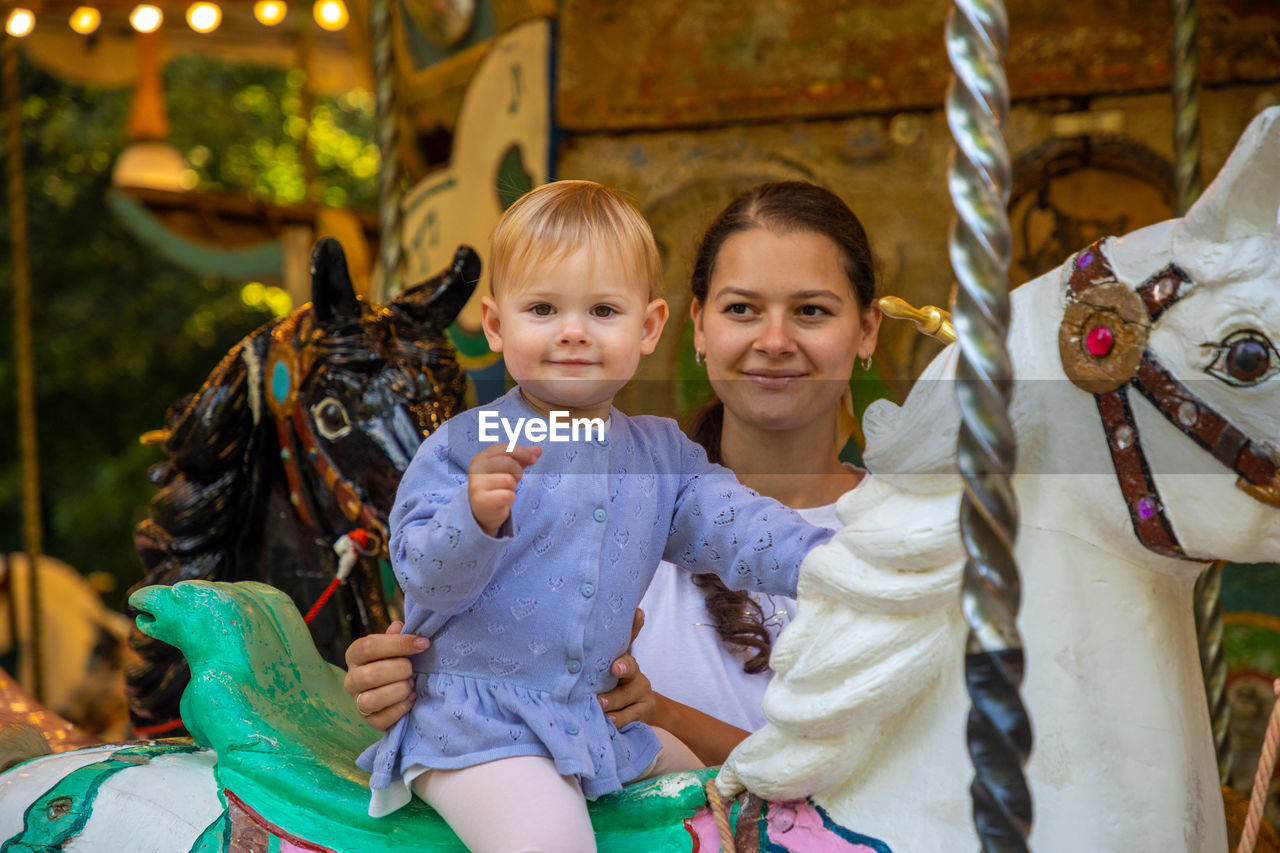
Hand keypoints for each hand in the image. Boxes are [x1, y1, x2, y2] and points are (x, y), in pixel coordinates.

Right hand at [343, 621, 428, 730]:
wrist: (390, 691)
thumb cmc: (392, 662)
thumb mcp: (393, 647)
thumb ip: (395, 637)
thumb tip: (399, 626)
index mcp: (355, 655)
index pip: (369, 646)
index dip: (399, 643)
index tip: (423, 643)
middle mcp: (351, 679)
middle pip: (371, 675)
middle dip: (400, 670)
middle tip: (412, 669)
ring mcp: (358, 701)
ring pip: (372, 700)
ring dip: (398, 691)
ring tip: (411, 685)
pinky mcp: (369, 720)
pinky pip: (381, 719)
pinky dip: (401, 708)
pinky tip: (411, 699)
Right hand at [468, 444, 541, 535]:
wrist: (483, 510)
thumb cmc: (497, 485)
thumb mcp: (509, 469)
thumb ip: (522, 458)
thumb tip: (538, 450)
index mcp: (481, 457)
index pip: (505, 448)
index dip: (522, 452)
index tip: (534, 459)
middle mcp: (476, 468)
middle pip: (508, 463)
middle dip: (517, 472)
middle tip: (513, 480)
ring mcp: (477, 484)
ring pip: (508, 480)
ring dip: (512, 487)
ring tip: (505, 490)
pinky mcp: (481, 500)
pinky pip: (507, 495)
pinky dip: (510, 498)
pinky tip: (503, 500)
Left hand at [597, 609, 656, 727]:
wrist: (640, 709)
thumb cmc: (610, 685)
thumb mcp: (601, 669)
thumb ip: (589, 657)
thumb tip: (561, 636)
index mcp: (622, 657)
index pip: (630, 636)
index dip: (634, 624)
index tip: (637, 614)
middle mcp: (634, 671)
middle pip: (631, 665)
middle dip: (624, 666)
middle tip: (615, 668)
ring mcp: (641, 691)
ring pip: (629, 693)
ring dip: (614, 698)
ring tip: (600, 703)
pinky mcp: (644, 710)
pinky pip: (632, 715)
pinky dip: (620, 718)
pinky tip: (609, 720)